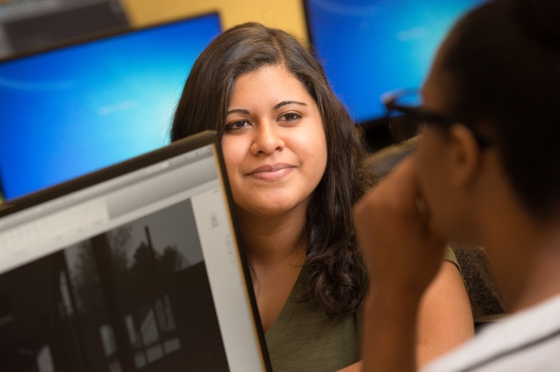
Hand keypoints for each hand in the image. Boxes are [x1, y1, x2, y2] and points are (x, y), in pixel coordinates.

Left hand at [353, 157, 446, 299]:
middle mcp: (373, 198)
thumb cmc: (422, 265)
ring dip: (407, 183)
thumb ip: (439, 197)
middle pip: (401, 171)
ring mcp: (363, 204)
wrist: (392, 291)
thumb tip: (444, 173)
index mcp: (394, 201)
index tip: (448, 165)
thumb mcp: (439, 229)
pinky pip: (380, 193)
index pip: (415, 165)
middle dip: (420, 173)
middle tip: (440, 179)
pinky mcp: (358, 211)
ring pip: (391, 180)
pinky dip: (395, 194)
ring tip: (426, 195)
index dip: (434, 163)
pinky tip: (410, 207)